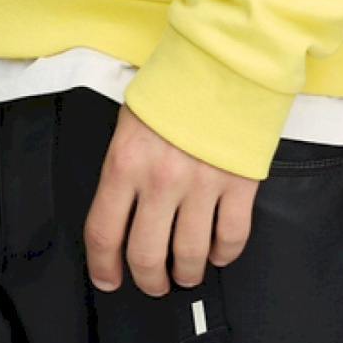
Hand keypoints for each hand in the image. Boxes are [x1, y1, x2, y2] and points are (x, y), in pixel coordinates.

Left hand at [82, 104, 258, 295]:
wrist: (224, 59)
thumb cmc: (175, 87)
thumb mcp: (130, 123)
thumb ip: (124, 168)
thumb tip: (122, 210)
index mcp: (125, 163)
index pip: (104, 233)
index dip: (103, 266)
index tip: (108, 279)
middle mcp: (160, 180)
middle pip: (146, 255)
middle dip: (148, 279)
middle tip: (153, 282)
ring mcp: (202, 185)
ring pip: (190, 254)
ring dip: (187, 273)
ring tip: (187, 273)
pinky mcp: (239, 184)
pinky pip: (232, 237)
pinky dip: (225, 253)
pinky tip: (220, 253)